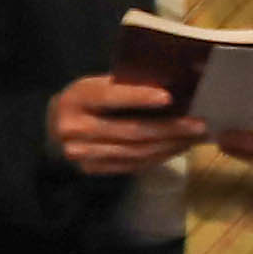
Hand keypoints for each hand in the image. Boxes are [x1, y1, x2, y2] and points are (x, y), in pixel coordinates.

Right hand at [47, 71, 206, 174]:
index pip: (109, 97)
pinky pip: (133, 165)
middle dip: (168, 129)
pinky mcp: (92, 169)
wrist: (53, 125)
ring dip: (170, 146)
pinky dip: (159, 157)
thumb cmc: (88, 98)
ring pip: (135, 152)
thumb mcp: (98, 84)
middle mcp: (75, 128)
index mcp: (77, 98)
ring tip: (194, 138)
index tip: (168, 97)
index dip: (138, 97)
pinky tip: (177, 148)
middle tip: (198, 124)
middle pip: (130, 131)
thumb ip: (125, 85)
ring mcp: (82, 153)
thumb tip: (174, 87)